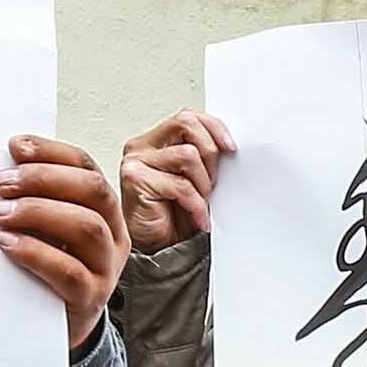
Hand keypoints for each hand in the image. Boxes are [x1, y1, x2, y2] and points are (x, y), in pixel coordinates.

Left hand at [0, 136, 124, 351]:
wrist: (57, 329)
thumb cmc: (48, 270)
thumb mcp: (47, 230)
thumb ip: (37, 200)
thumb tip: (4, 166)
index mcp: (104, 210)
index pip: (87, 167)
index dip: (52, 152)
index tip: (16, 147)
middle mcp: (113, 235)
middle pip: (94, 191)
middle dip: (45, 179)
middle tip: (3, 182)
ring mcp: (107, 268)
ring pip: (88, 226)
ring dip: (39, 211)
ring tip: (1, 213)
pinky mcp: (91, 298)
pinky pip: (70, 271)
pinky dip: (36, 253)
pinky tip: (8, 244)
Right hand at [116, 109, 231, 250]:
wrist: (158, 250)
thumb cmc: (174, 216)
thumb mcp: (196, 179)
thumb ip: (203, 156)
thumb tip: (229, 145)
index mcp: (156, 140)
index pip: (188, 116)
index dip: (213, 127)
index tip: (231, 148)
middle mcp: (142, 147)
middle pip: (186, 124)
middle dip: (210, 152)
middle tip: (214, 182)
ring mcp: (136, 162)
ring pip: (187, 155)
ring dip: (204, 183)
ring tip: (202, 202)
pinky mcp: (136, 181)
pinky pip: (181, 185)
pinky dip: (197, 205)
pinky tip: (198, 219)